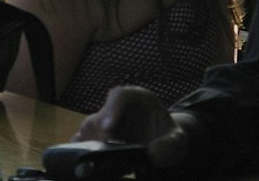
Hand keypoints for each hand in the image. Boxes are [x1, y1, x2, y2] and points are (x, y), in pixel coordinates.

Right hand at [76, 87, 190, 168]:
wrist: (163, 143)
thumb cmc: (168, 136)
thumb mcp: (178, 140)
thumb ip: (169, 146)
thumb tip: (151, 156)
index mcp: (136, 99)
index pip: (119, 95)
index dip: (111, 109)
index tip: (107, 129)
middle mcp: (116, 109)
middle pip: (98, 116)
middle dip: (98, 134)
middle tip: (104, 152)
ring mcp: (104, 124)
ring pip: (87, 130)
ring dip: (89, 145)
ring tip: (95, 161)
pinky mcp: (96, 139)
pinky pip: (81, 142)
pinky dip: (81, 151)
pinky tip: (86, 163)